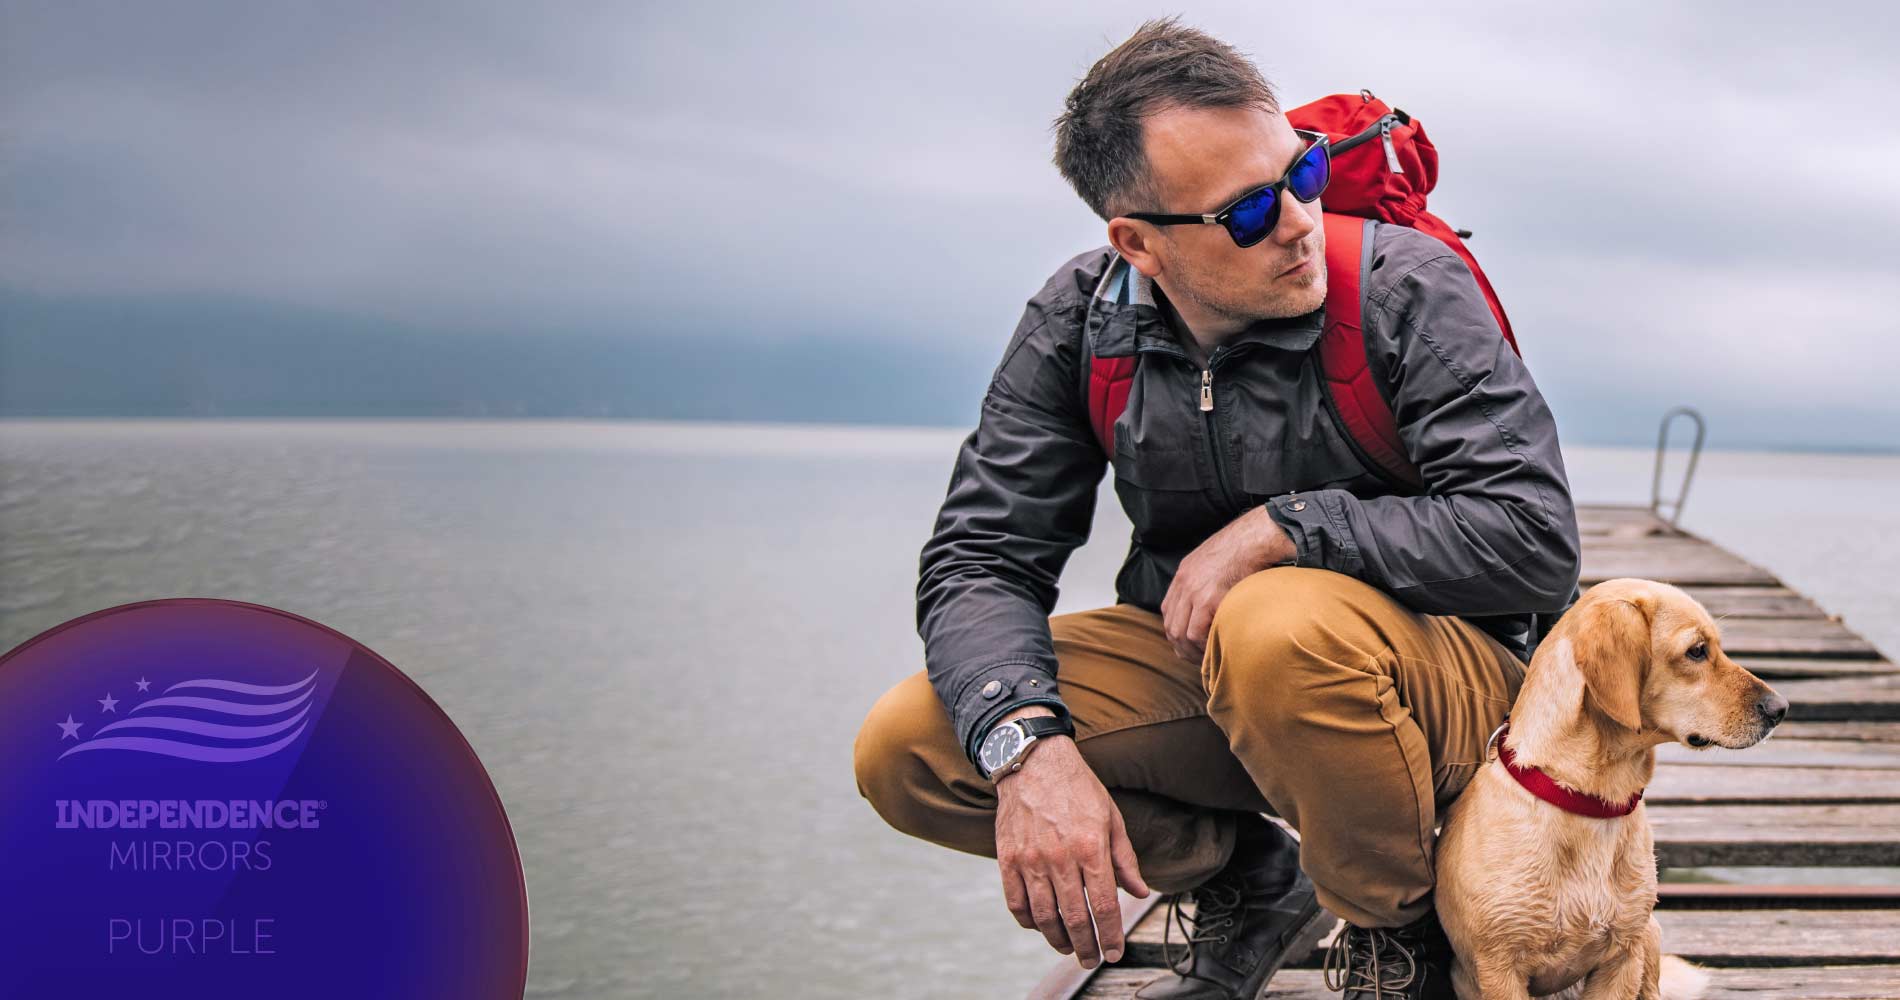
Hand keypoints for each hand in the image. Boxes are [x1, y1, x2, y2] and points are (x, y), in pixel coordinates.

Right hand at [992, 708, 1149, 968]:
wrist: (1033, 761)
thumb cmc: (1077, 787)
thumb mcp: (1111, 817)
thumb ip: (1125, 859)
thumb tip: (1138, 892)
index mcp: (1090, 848)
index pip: (1103, 906)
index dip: (1110, 936)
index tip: (1114, 952)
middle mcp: (1060, 858)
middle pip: (1074, 918)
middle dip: (1085, 946)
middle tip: (1090, 959)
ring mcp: (1030, 859)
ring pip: (1043, 916)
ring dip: (1057, 939)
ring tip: (1068, 947)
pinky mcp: (1007, 858)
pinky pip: (1016, 902)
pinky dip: (1028, 921)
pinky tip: (1039, 925)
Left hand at [1162, 506, 1293, 663]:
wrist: (1255, 538)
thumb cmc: (1245, 549)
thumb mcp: (1216, 562)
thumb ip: (1208, 580)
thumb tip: (1214, 603)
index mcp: (1183, 574)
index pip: (1168, 611)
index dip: (1177, 631)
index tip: (1189, 644)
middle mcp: (1183, 583)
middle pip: (1171, 626)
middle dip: (1182, 647)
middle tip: (1198, 659)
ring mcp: (1193, 592)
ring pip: (1181, 633)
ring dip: (1193, 650)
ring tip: (1209, 658)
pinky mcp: (1208, 599)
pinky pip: (1196, 633)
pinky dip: (1203, 646)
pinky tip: (1216, 649)